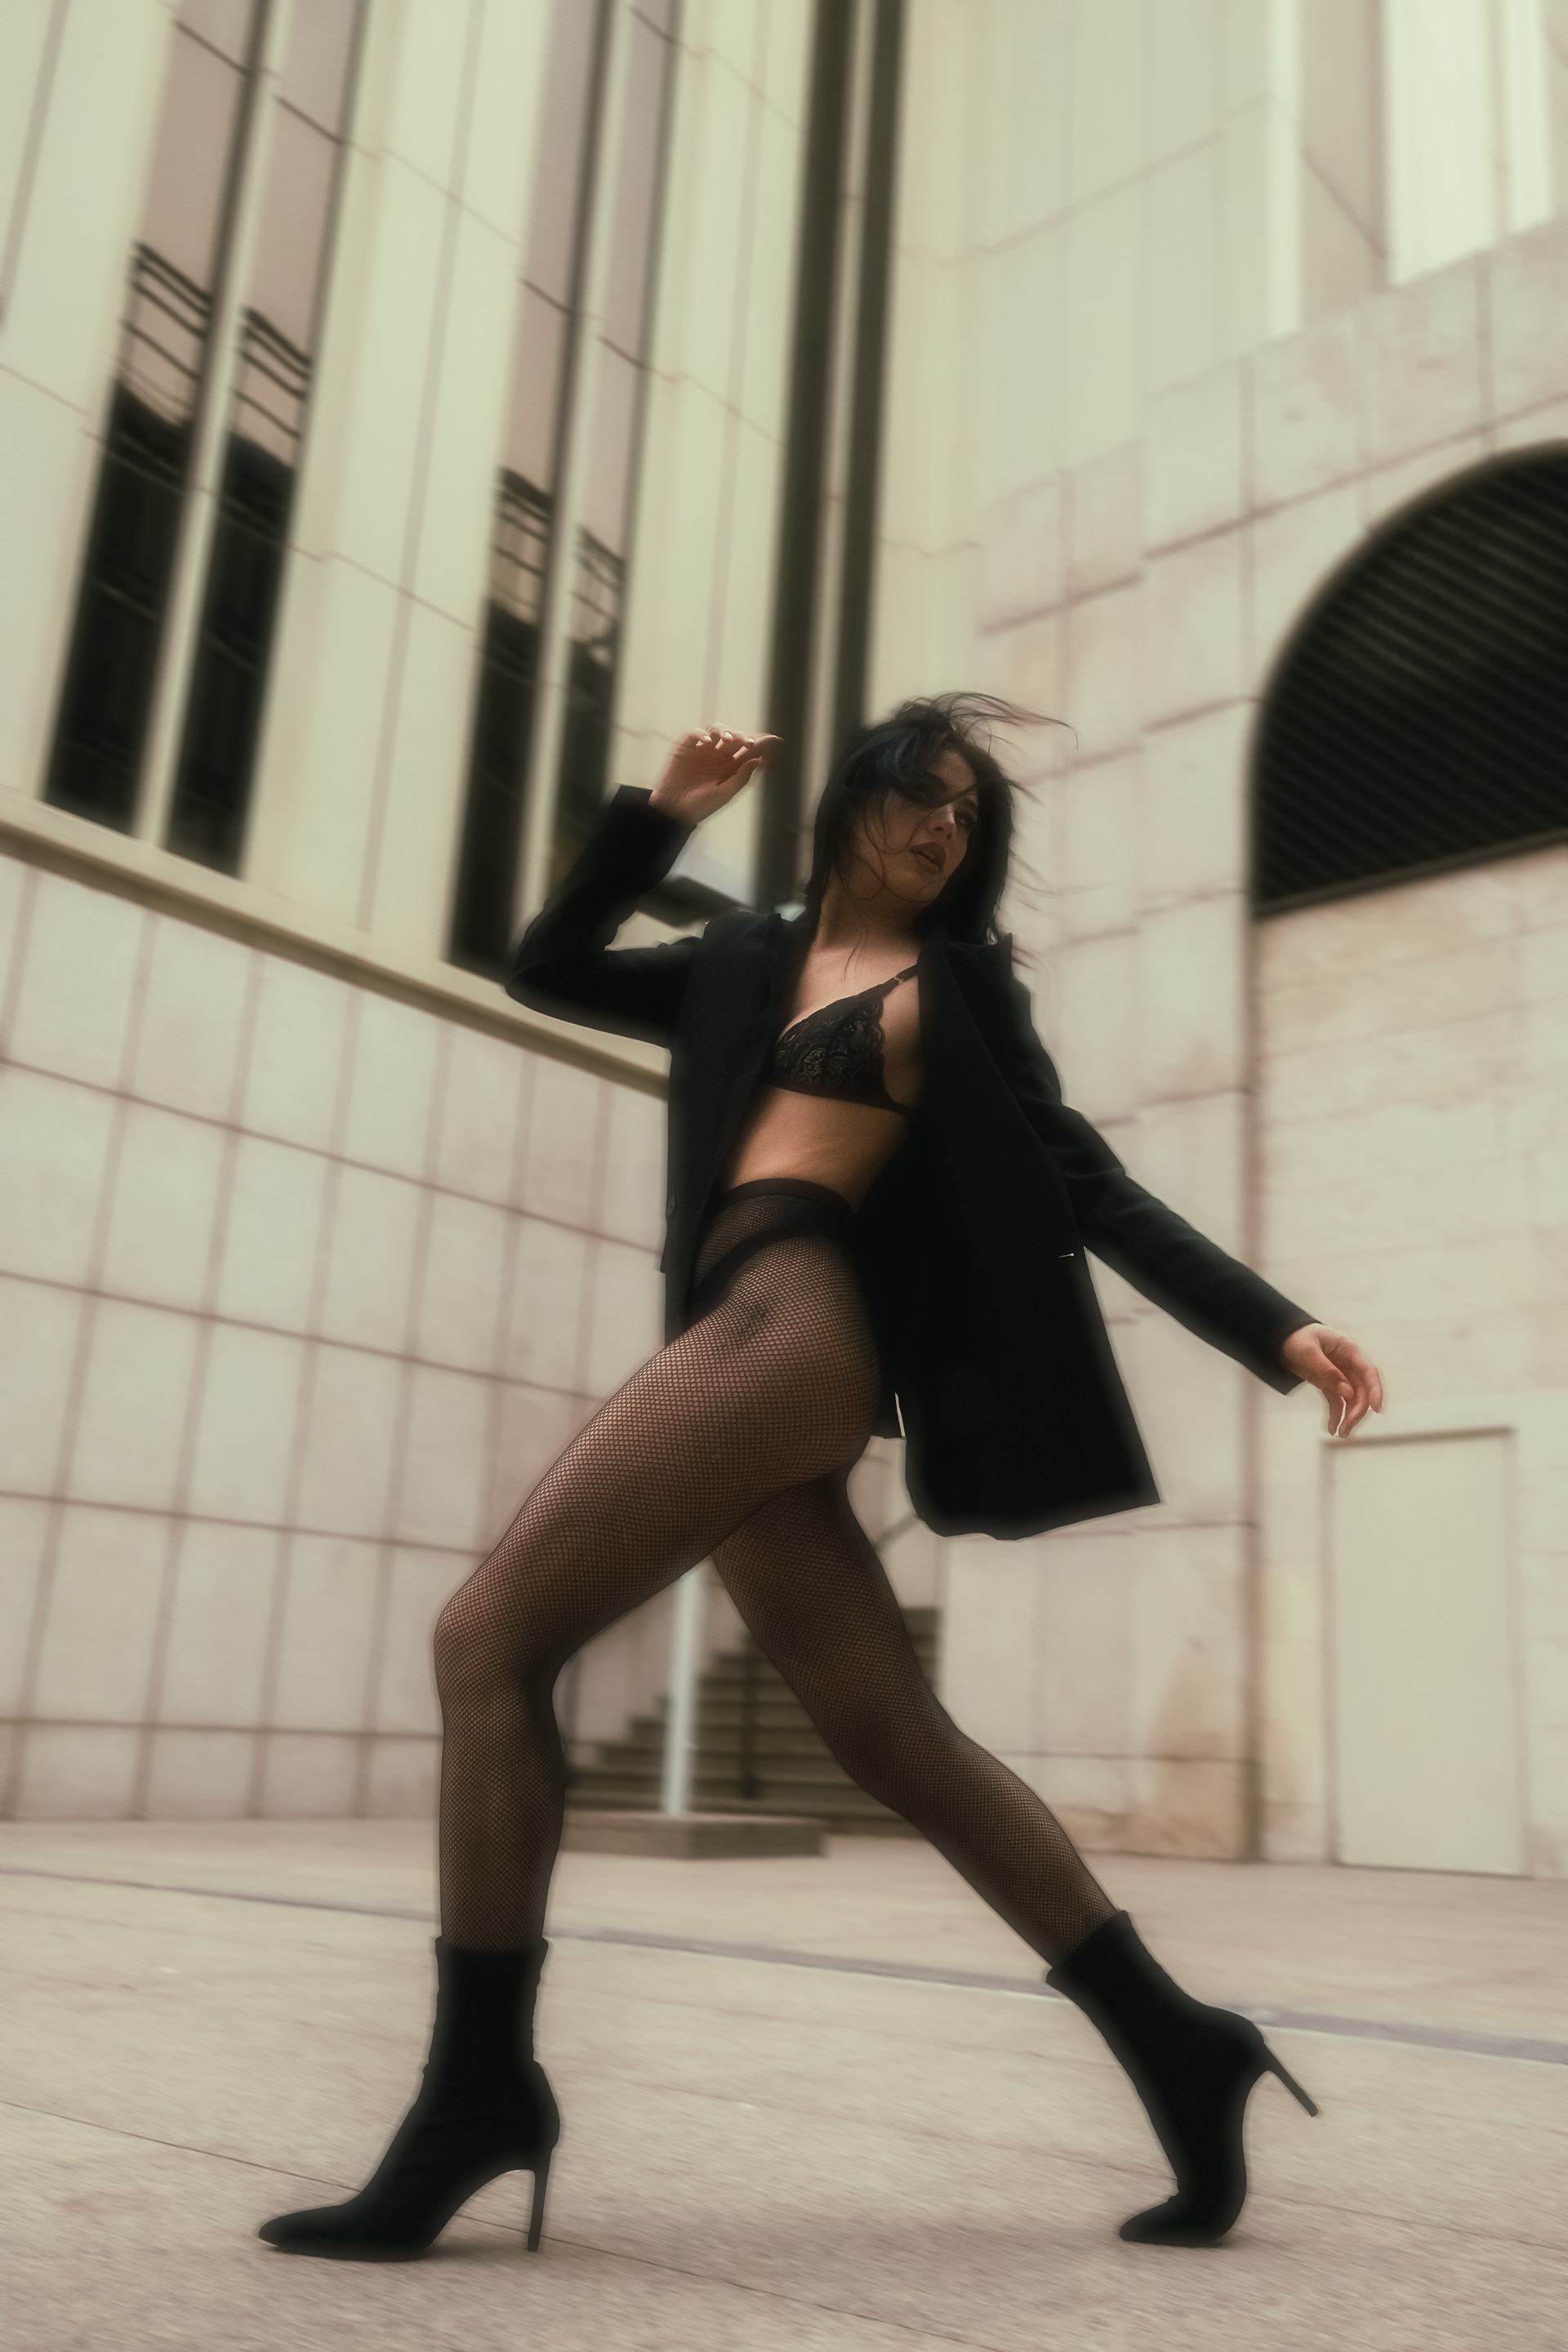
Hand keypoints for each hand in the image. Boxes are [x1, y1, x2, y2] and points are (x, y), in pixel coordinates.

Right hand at [649, 727, 779, 824]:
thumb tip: (758, 760)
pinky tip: (708, 741)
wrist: (674, 811)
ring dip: (725, 731)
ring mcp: (703, 750)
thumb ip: (741, 778)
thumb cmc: (701, 806)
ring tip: (727, 740)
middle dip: (743, 737)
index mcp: (732, 767)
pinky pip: (694, 733)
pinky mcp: (686, 748)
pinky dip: (701, 733)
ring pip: (717, 730)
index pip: (750, 751)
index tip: (775, 739)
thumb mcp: (724, 795)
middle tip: (748, 743)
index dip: (763, 744)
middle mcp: (719, 756)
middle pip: (736, 738)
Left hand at [1279, 1322, 1383, 1436]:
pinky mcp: (1329, 1383)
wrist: (1280, 1338)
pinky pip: (1337, 1401)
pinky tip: (1331, 1428)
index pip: (1368, 1371)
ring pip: (1352, 1399)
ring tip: (1341, 1434)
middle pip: (1361, 1390)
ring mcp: (1340, 1374)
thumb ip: (1328, 1371)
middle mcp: (1348, 1363)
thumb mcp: (1309, 1352)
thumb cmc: (1296, 1337)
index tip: (1376, 1408)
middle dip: (1357, 1411)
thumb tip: (1348, 1392)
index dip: (1375, 1390)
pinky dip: (1336, 1415)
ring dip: (1349, 1417)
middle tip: (1347, 1428)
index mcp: (1348, 1349)